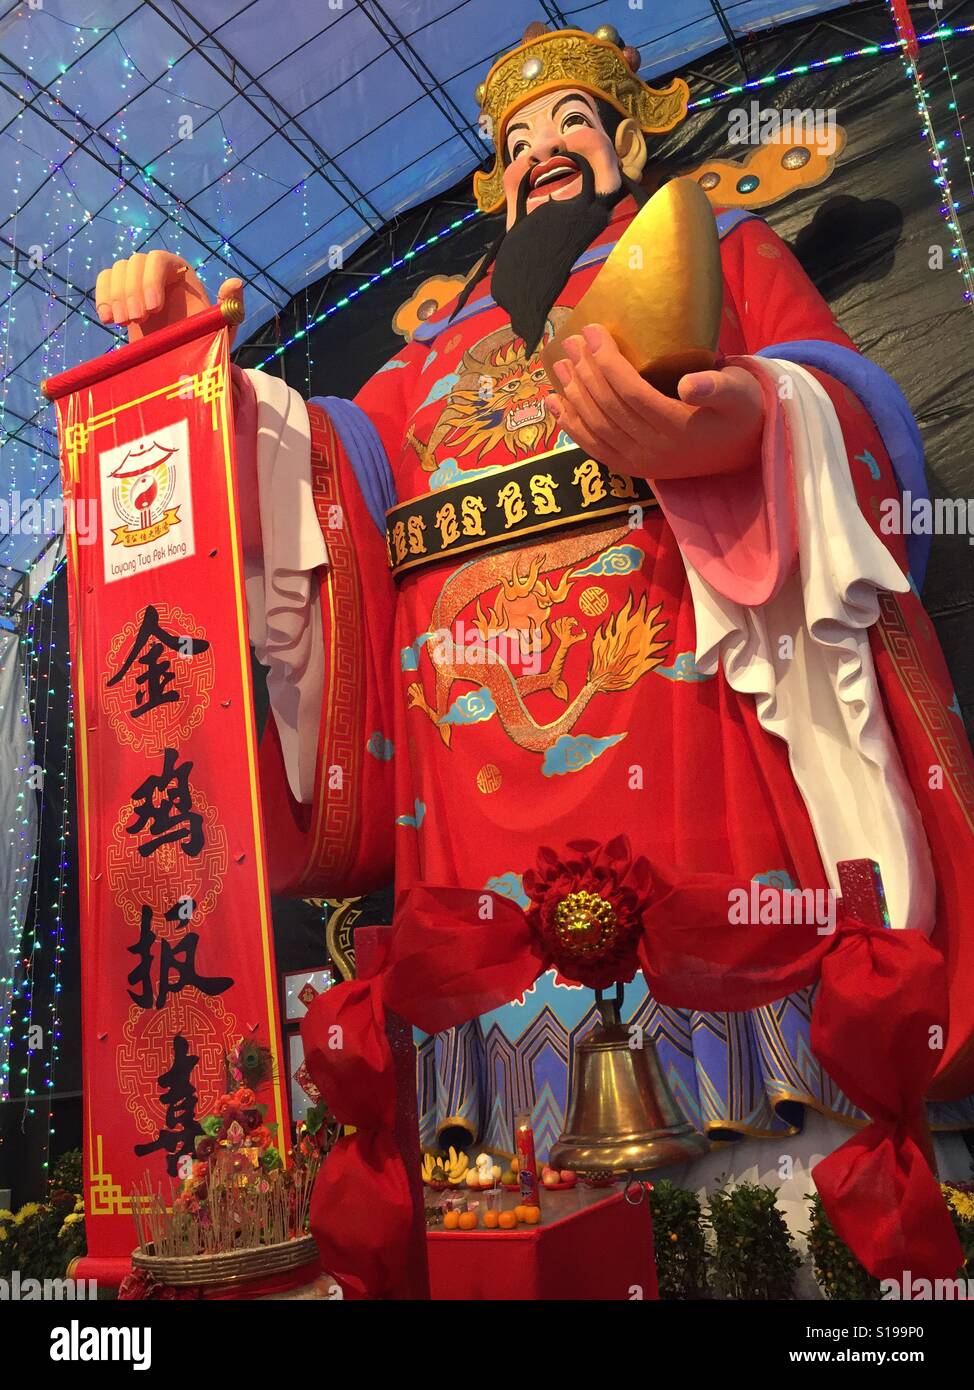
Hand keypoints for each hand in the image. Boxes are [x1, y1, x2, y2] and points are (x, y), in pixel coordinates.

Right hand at [94, 251, 243, 346]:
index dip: (150, 280)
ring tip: (124, 322)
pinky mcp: (122, 295)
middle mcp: (159, 271)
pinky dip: (102, 297)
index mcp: (182, 273)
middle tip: (136, 321)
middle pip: (134, 262)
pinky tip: (108, 320)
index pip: (158, 259)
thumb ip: (230, 307)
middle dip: (131, 292)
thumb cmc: (205, 342)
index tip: (152, 310)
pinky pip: (105, 281)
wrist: (184, 360)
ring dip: (115, 296)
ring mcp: (138, 281)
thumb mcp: (222, 329)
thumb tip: (235, 282)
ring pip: (117, 270)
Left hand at [547, 323, 763, 480]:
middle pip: (607, 408)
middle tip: (572, 341)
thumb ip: (719, 386)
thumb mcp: (742, 392)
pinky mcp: (631, 468)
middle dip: (585, 372)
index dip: (607, 362)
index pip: (630, 393)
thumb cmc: (741, 411)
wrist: (743, 452)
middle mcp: (653, 450)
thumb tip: (689, 383)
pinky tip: (555, 403)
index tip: (592, 331)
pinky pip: (594, 448)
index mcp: (677, 427)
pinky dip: (571, 426)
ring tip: (561, 363)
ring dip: (574, 395)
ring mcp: (640, 462)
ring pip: (596, 427)